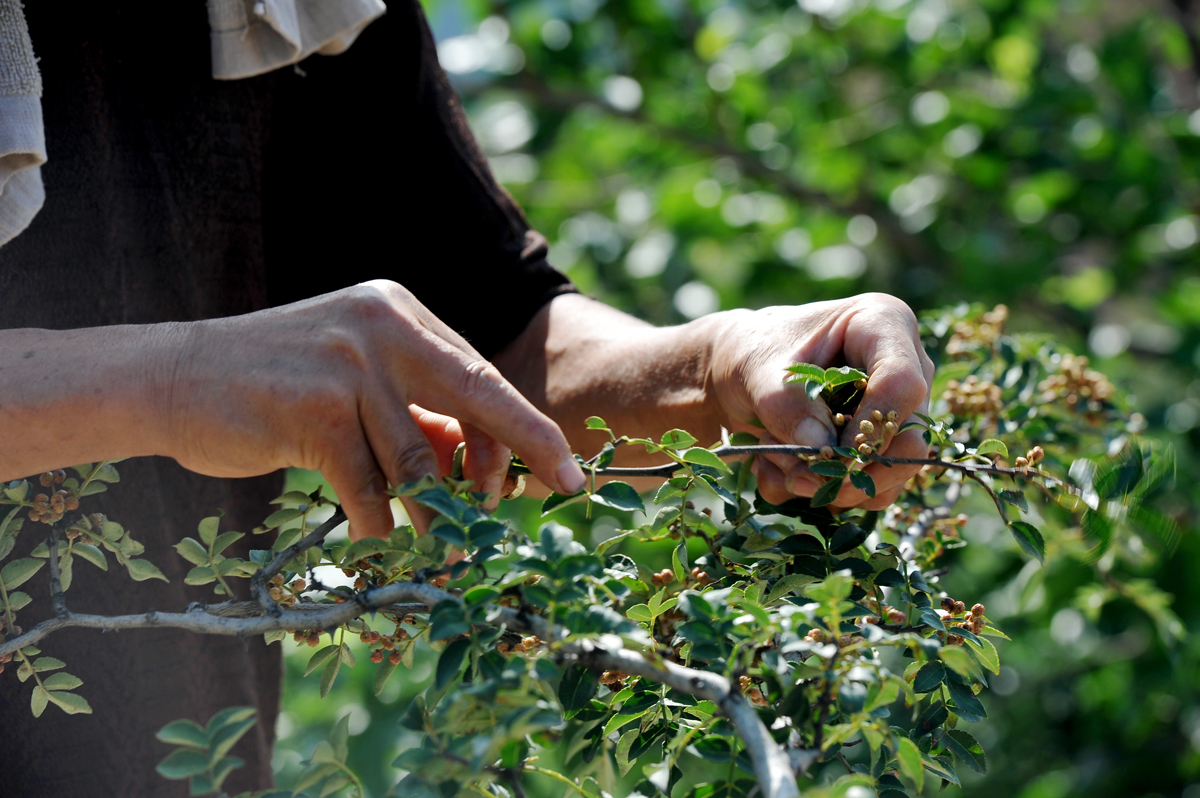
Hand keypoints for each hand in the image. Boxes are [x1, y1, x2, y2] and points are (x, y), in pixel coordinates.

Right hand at [156, 280, 586, 538]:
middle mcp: (382, 326)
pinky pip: (367, 487)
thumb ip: (416, 412)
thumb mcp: (355, 380)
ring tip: (448, 550)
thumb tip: (483, 468)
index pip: (480, 375)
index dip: (526, 428)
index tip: (565, 471)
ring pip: (419, 458)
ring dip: (437, 516)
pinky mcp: (313, 408)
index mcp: (400, 313)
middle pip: (476, 397)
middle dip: (520, 457)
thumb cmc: (274, 386)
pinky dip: (375, 522)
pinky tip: (371, 536)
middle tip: (553, 498)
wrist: (170, 377)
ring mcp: (347, 363)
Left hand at [709, 293, 934, 509]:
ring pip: (893, 475)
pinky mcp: (880, 450)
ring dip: (830, 486)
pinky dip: (822, 494)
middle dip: (850, 470)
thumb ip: (786, 406)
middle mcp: (906, 371)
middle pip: (911, 440)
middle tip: (795, 475)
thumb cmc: (752, 352)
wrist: (736, 373)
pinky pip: (869, 493)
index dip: (868, 427)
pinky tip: (781, 472)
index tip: (824, 451)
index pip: (903, 384)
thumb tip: (822, 450)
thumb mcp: (757, 369)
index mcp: (883, 326)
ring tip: (776, 461)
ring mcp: (897, 414)